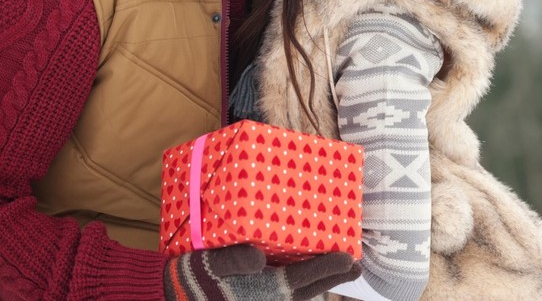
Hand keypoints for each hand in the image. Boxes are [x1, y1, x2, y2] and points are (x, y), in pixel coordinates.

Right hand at [163, 243, 360, 300]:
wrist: (169, 295)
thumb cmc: (191, 279)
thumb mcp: (209, 264)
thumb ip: (233, 260)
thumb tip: (259, 259)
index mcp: (263, 290)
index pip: (303, 280)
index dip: (328, 269)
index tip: (351, 260)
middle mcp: (268, 297)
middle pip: (310, 288)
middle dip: (334, 276)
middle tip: (357, 266)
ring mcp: (264, 297)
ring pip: (301, 290)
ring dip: (322, 279)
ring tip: (343, 266)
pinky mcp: (257, 292)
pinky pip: (286, 288)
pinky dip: (303, 279)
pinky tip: (309, 268)